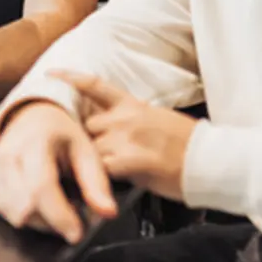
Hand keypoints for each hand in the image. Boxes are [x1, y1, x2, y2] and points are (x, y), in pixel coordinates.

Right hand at [0, 102, 117, 243]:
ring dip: (39, 219)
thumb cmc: (62, 136)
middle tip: (71, 210)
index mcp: (35, 141)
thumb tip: (109, 213)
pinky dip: (24, 214)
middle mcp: (7, 154)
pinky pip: (4, 213)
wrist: (32, 119)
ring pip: (15, 215)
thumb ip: (97, 183)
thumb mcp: (86, 151)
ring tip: (55, 200)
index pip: (41, 187)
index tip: (77, 233)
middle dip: (53, 219)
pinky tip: (35, 199)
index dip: (59, 215)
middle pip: (26, 207)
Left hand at [52, 71, 197, 200]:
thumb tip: (109, 131)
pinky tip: (100, 187)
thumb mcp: (156, 119)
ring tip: (91, 176)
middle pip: (85, 125)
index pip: (94, 85)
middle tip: (80, 157)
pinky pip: (101, 169)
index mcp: (132, 105)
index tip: (51, 74)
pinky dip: (98, 180)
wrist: (210, 159)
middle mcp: (126, 117)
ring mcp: (127, 137)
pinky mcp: (131, 160)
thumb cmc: (187, 144)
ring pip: (90, 148)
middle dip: (82, 141)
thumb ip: (128, 122)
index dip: (70, 78)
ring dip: (89, 164)